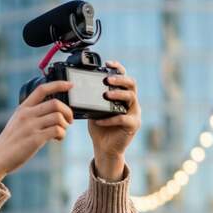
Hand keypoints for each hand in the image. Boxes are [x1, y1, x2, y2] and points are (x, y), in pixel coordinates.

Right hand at [0, 80, 74, 183]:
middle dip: (68, 111)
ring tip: (61, 132)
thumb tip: (52, 113)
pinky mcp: (35, 139)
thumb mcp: (17, 122)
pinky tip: (57, 139)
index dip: (58, 84)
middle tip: (69, 120)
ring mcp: (30, 126)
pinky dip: (62, 135)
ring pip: (58, 117)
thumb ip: (31, 115)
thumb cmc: (10, 142)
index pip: (42, 89)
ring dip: (65, 125)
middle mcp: (26, 115)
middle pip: (55, 103)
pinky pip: (57, 130)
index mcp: (22, 108)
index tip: (70, 85)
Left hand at [87, 61, 139, 180]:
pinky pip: (123, 118)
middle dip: (120, 80)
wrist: (105, 148)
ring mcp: (134, 113)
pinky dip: (110, 119)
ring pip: (131, 98)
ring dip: (118, 95)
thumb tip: (78, 87)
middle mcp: (131, 102)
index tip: (108, 63)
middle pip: (132, 84)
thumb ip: (91, 99)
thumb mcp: (93, 110)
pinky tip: (99, 121)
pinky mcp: (133, 125)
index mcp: (122, 96)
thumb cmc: (100, 128)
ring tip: (105, 95)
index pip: (124, 77)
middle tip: (107, 80)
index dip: (118, 69)